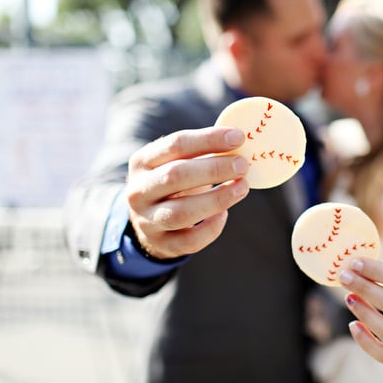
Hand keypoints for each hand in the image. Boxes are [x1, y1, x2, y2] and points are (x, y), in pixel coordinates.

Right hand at [126, 127, 249, 258]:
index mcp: (143, 161)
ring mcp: (147, 220)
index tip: (238, 137)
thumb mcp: (177, 162)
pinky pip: (190, 240)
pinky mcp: (162, 244)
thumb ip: (203, 151)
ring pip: (181, 212)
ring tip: (242, 188)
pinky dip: (211, 228)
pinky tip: (224, 214)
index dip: (209, 140)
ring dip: (217, 199)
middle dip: (214, 169)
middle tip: (242, 165)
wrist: (149, 221)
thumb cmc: (174, 184)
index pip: (176, 145)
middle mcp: (139, 191)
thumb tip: (239, 140)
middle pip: (175, 176)